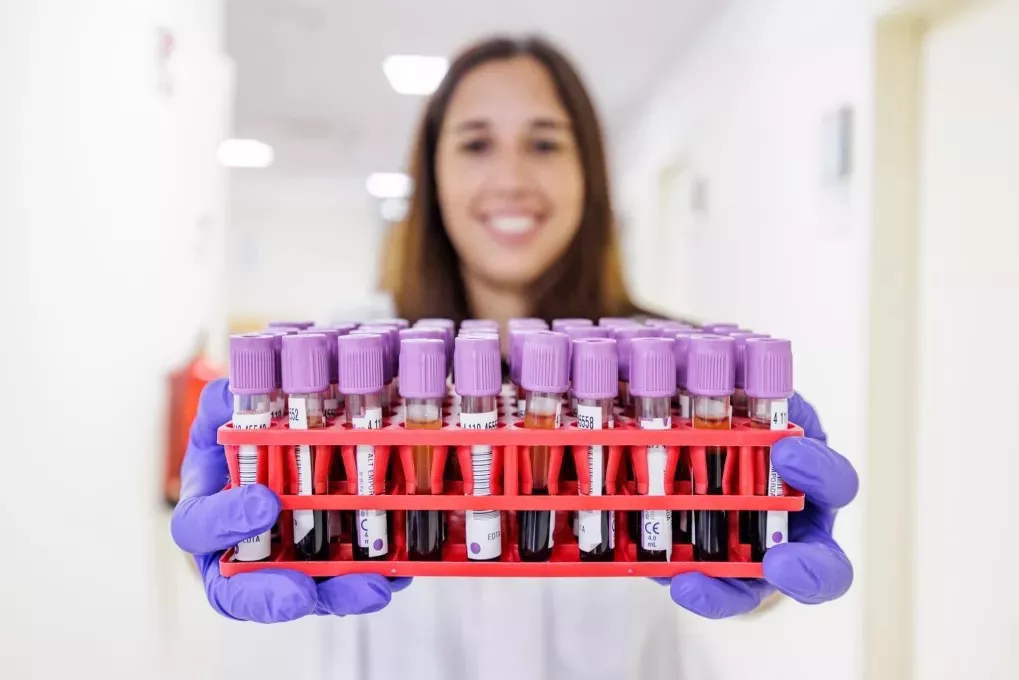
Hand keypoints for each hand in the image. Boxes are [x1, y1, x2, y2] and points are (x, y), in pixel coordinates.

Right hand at [170, 378, 410, 622]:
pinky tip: (400, 570)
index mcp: (204, 514)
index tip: (264, 502)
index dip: (225, 520)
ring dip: (339, 595)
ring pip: (305, 595)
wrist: (282, 449)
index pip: (198, 528)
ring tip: (374, 586)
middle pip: (241, 593)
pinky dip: (373, 578)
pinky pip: (346, 585)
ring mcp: (283, 569)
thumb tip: (230, 392)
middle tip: (302, 593)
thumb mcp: (225, 413)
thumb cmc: (241, 441)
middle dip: (272, 597)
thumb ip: (223, 402)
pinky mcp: (326, 573)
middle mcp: (237, 554)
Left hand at [665, 393, 857, 617]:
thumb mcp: (747, 398)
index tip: (787, 451)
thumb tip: (706, 373)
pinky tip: (664, 574)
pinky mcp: (713, 574)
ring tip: (692, 585)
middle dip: (806, 571)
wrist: (692, 434)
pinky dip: (684, 584)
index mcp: (809, 476)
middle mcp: (795, 527)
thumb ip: (739, 392)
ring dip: (726, 592)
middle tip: (779, 564)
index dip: (818, 471)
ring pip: (753, 589)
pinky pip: (702, 588)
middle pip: (823, 565)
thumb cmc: (738, 420)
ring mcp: (756, 557)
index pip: (834, 481)